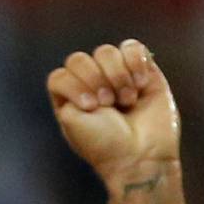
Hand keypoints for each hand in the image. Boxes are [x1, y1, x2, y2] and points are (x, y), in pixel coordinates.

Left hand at [46, 40, 178, 184]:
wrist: (142, 156)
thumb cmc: (105, 144)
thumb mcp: (70, 120)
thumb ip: (64, 87)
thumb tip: (88, 64)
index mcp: (70, 101)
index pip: (60, 76)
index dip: (73, 85)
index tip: (90, 107)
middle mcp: (91, 87)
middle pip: (79, 59)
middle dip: (95, 79)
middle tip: (109, 104)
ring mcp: (117, 77)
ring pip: (106, 52)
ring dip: (117, 75)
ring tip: (128, 100)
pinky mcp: (143, 71)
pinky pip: (132, 47)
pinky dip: (135, 62)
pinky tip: (141, 84)